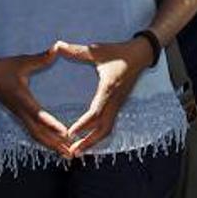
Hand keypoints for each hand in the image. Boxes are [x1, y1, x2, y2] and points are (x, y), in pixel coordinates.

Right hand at [0, 47, 71, 156]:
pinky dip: (45, 141)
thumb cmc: (5, 67)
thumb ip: (41, 58)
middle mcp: (21, 111)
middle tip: (72, 153)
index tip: (65, 133)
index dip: (51, 125)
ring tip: (68, 155)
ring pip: (36, 136)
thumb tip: (57, 48)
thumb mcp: (22, 61)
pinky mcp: (20, 117)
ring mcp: (20, 116)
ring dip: (52, 146)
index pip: (39, 115)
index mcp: (22, 99)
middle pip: (39, 133)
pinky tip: (56, 146)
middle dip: (55, 144)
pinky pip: (34, 133)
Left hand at [54, 38, 150, 154]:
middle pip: (103, 128)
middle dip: (88, 141)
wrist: (140, 55)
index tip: (70, 133)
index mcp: (108, 88)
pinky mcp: (118, 105)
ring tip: (77, 150)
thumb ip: (77, 50)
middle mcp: (114, 100)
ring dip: (93, 141)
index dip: (83, 124)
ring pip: (107, 129)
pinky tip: (87, 140)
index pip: (96, 112)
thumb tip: (57, 45)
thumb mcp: (97, 50)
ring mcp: (117, 104)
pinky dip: (98, 135)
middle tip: (72, 151)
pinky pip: (108, 124)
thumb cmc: (118, 52)